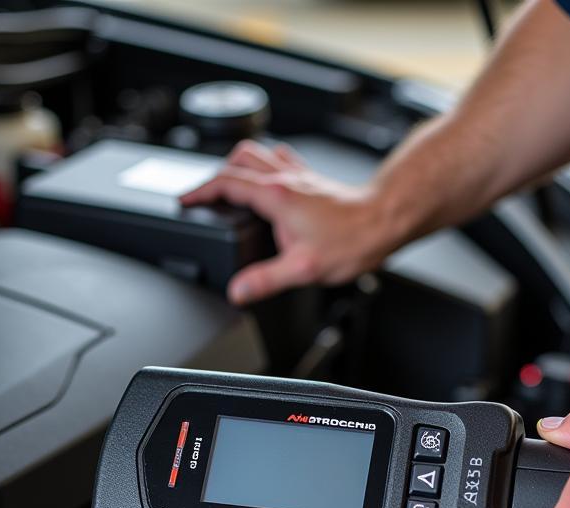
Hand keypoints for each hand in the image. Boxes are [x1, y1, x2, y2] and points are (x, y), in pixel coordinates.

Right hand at [180, 140, 396, 304]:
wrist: (385, 221)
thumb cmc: (353, 240)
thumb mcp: (303, 269)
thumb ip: (265, 280)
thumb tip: (238, 291)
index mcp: (275, 195)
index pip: (225, 183)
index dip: (199, 190)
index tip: (184, 199)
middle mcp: (285, 178)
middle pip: (237, 159)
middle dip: (215, 174)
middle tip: (205, 194)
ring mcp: (300, 176)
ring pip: (258, 153)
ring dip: (238, 164)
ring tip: (229, 183)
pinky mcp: (313, 180)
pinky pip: (280, 159)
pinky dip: (266, 164)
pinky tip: (269, 177)